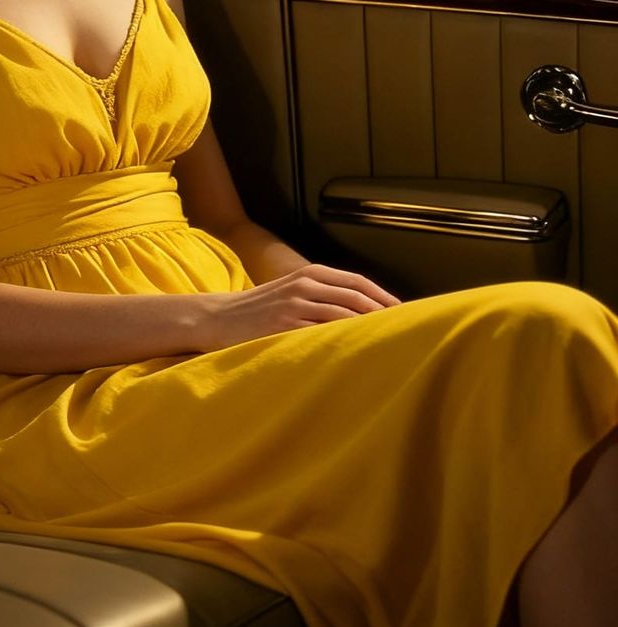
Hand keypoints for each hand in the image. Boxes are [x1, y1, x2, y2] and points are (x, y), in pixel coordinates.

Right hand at [192, 264, 402, 354]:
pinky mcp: (285, 325)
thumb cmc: (260, 309)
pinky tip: (356, 353)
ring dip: (368, 329)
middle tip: (406, 332)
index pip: (358, 282)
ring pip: (344, 314)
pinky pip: (322, 333)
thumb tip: (362, 313)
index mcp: (309, 273)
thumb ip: (322, 296)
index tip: (406, 313)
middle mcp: (304, 284)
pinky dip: (342, 341)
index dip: (384, 298)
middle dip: (383, 314)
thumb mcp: (291, 292)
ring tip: (389, 344)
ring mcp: (295, 304)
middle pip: (357, 297)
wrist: (219, 317)